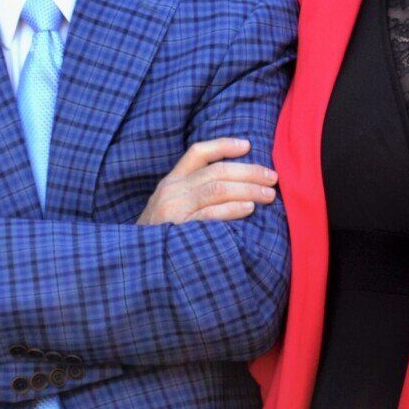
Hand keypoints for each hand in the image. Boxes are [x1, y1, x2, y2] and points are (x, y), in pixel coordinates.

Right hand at [137, 138, 278, 224]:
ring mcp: (174, 209)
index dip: (224, 145)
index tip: (248, 145)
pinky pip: (211, 215)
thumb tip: (237, 184)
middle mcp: (172, 191)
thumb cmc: (161, 236)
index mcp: (171, 182)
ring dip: (248, 189)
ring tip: (269, 194)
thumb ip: (194, 193)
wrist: (135, 263)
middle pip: (216, 171)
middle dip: (249, 172)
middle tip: (272, 178)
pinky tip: (250, 209)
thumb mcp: (171, 207)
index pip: (198, 153)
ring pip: (217, 189)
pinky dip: (233, 209)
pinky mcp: (180, 229)